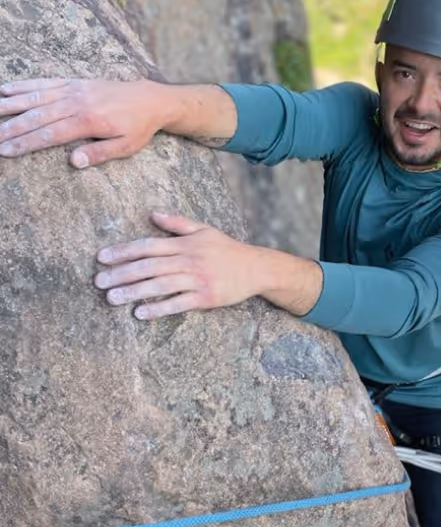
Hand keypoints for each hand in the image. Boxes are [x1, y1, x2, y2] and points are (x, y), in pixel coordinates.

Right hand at [0, 78, 167, 167]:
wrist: (151, 99)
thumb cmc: (139, 127)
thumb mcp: (126, 146)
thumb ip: (100, 153)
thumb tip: (74, 162)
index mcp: (89, 121)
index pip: (50, 133)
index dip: (26, 143)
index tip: (6, 151)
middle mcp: (77, 102)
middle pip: (37, 116)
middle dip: (11, 128)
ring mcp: (74, 90)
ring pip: (35, 97)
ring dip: (9, 106)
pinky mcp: (74, 83)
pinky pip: (44, 83)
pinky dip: (23, 86)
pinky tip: (5, 90)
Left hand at [94, 212, 259, 319]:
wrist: (257, 268)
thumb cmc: (228, 249)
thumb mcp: (204, 230)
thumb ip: (177, 222)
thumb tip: (152, 213)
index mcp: (185, 243)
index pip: (149, 246)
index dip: (124, 251)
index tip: (102, 258)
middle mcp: (189, 260)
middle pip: (149, 266)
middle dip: (122, 273)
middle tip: (99, 282)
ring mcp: (197, 279)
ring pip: (159, 285)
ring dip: (133, 292)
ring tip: (112, 298)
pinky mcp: (206, 298)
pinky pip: (177, 303)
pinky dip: (158, 308)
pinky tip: (140, 313)